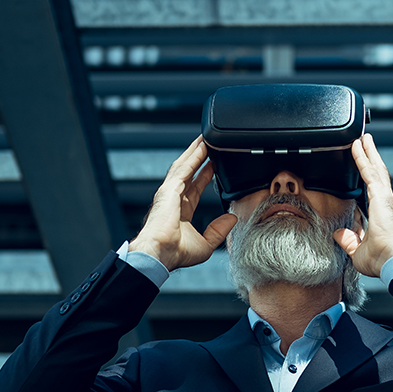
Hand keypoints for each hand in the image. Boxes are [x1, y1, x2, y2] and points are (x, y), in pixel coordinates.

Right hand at [129, 135, 237, 271]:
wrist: (160, 253)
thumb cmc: (174, 253)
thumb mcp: (206, 244)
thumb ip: (219, 231)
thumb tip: (232, 218)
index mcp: (180, 211)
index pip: (195, 188)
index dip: (204, 175)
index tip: (214, 166)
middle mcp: (174, 199)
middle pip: (188, 172)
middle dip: (199, 157)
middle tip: (209, 144)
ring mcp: (170, 192)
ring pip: (185, 165)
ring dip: (196, 151)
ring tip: (206, 138)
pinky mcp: (169, 189)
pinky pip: (184, 168)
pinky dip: (193, 156)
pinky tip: (202, 146)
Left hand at [334, 133, 392, 277]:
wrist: (391, 259)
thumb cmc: (381, 259)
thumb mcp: (358, 251)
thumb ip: (349, 241)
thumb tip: (339, 234)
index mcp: (380, 215)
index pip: (372, 191)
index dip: (368, 179)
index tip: (364, 170)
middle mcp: (384, 203)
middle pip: (376, 174)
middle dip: (371, 158)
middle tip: (365, 144)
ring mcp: (384, 197)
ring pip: (375, 168)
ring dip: (368, 152)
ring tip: (363, 139)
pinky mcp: (380, 194)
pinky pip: (369, 171)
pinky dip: (364, 157)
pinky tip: (359, 145)